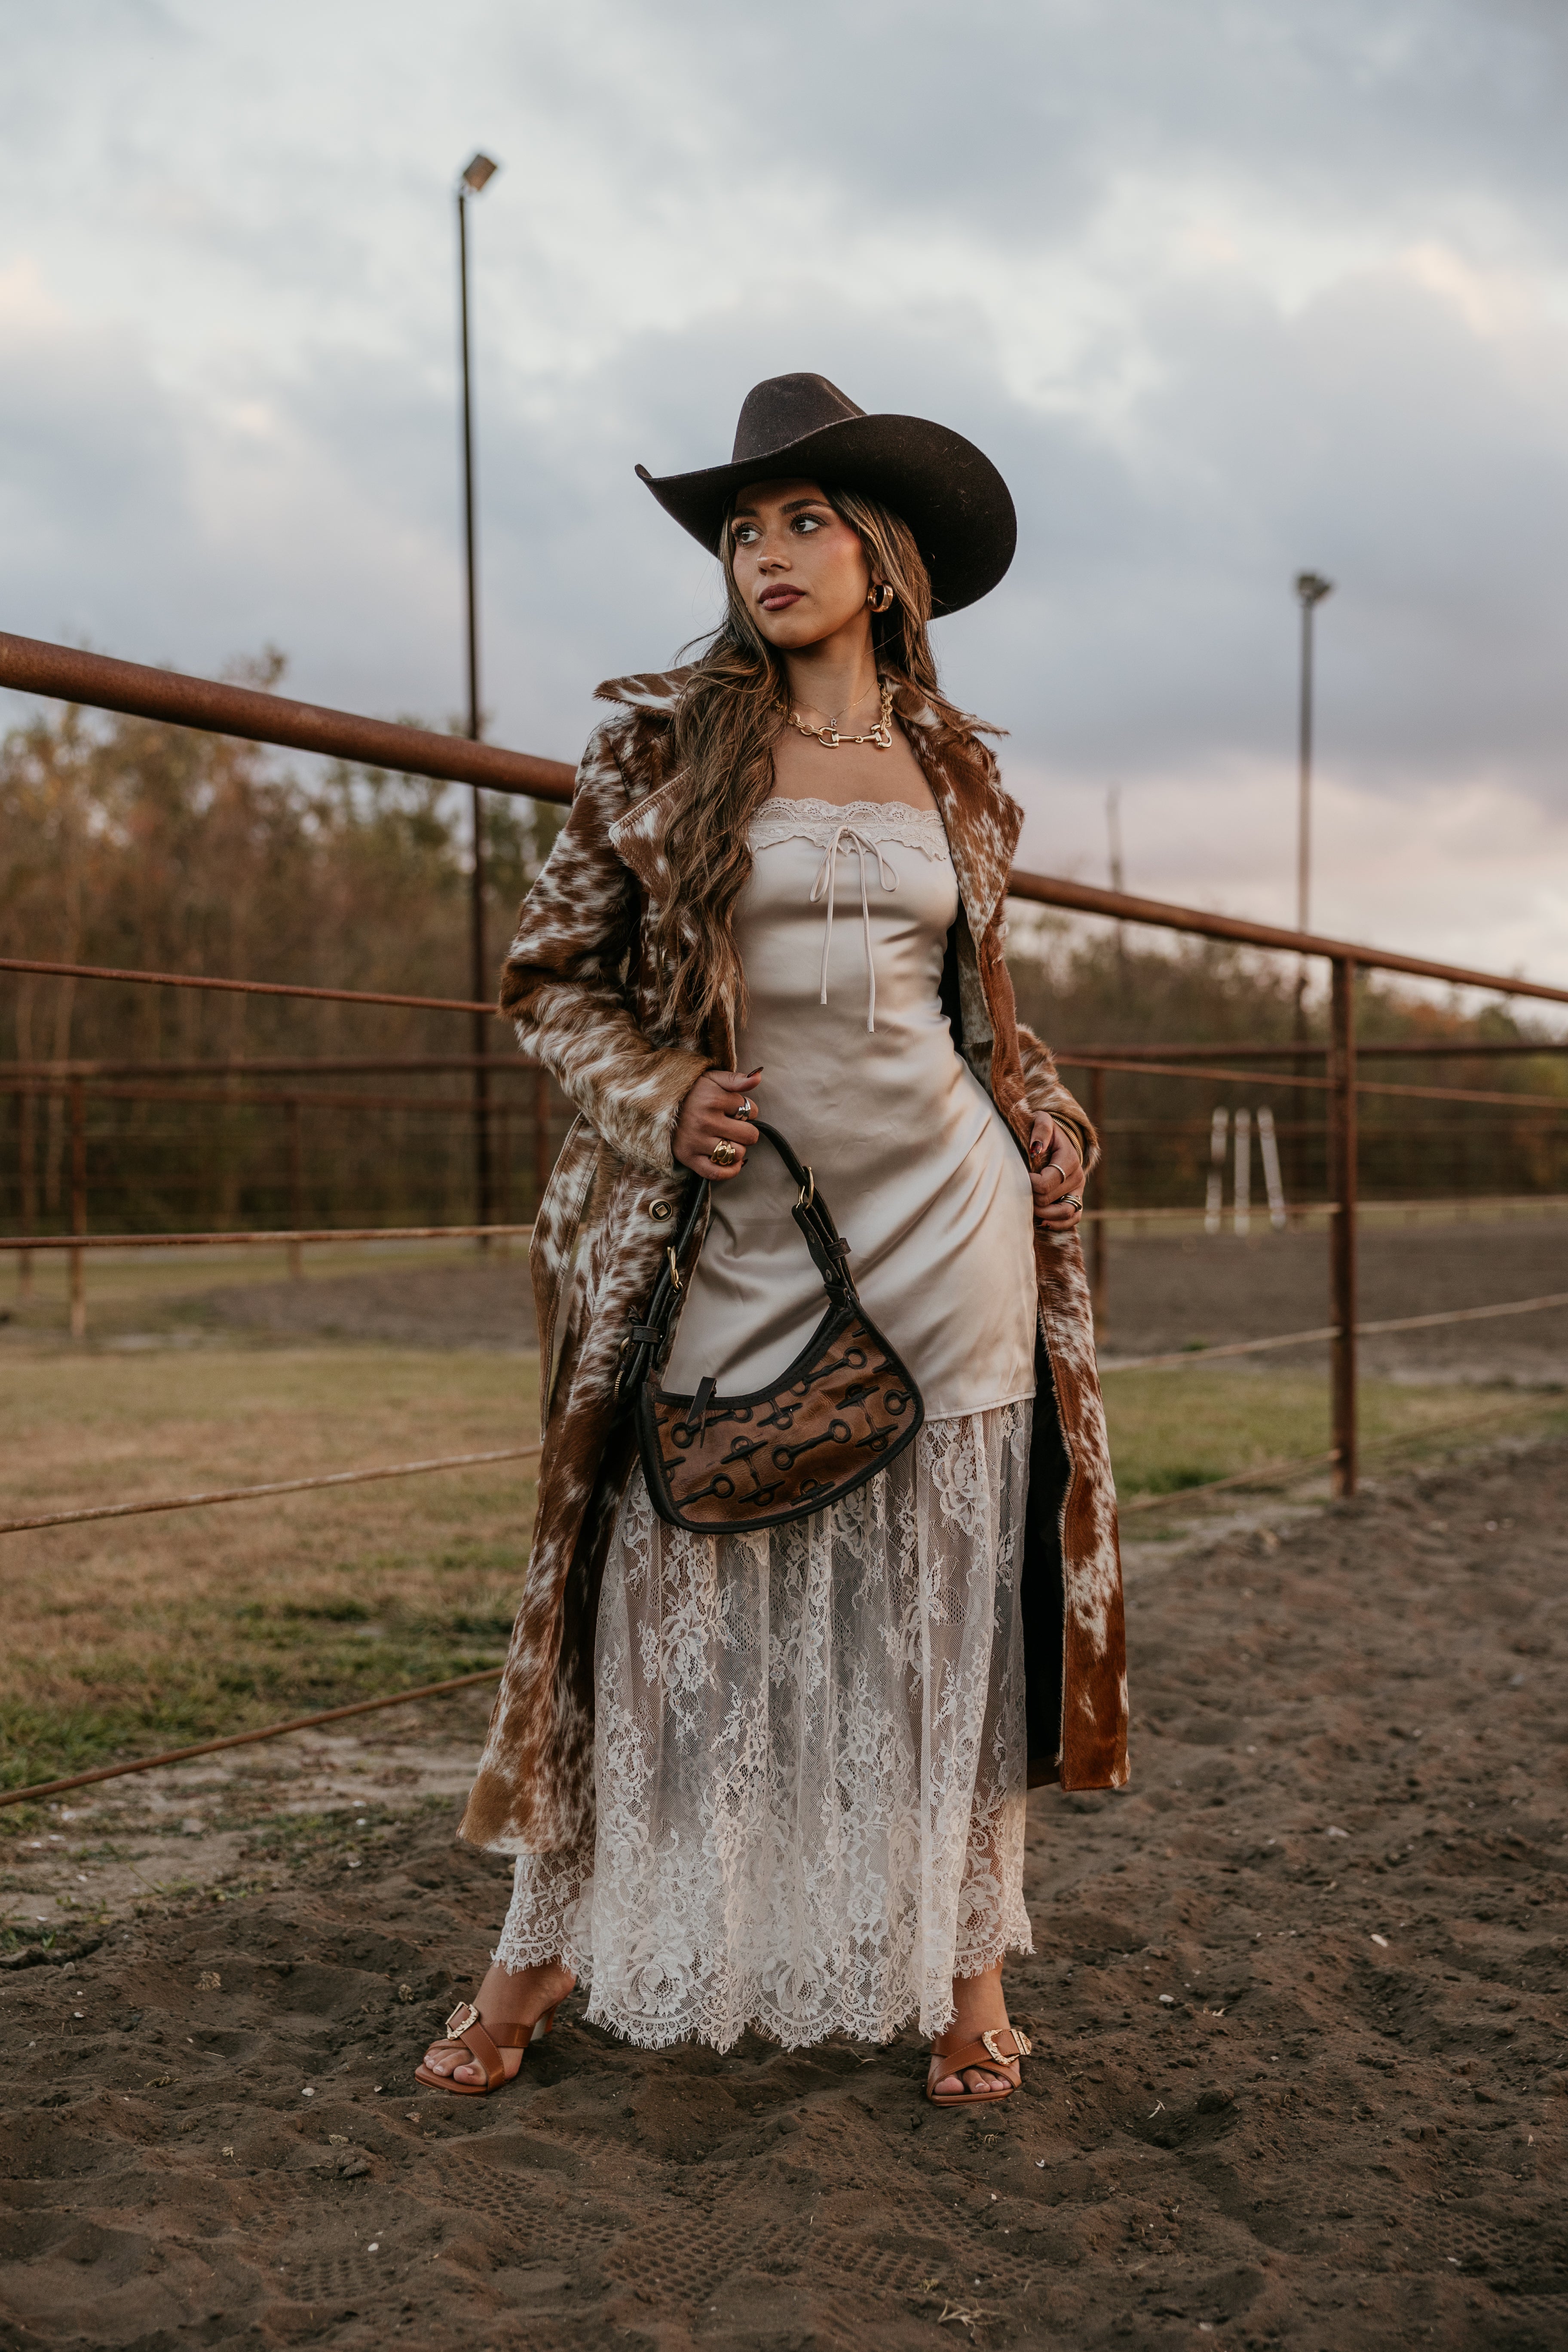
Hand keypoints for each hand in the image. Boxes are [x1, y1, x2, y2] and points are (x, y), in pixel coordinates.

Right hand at [674, 1067, 762, 1181]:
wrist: (656, 1105)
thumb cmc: (690, 1091)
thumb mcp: (712, 1078)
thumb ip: (736, 1079)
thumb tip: (758, 1077)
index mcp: (714, 1100)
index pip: (752, 1111)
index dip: (748, 1110)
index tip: (735, 1109)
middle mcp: (706, 1122)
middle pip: (750, 1136)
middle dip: (746, 1131)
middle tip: (732, 1126)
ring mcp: (697, 1142)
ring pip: (737, 1154)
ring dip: (737, 1148)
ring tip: (725, 1139)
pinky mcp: (688, 1158)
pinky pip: (718, 1173)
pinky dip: (730, 1171)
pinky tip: (731, 1162)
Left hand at [1029, 1114, 1084, 1232]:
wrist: (1059, 1139)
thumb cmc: (1045, 1131)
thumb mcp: (1043, 1121)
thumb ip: (1041, 1130)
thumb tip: (1036, 1148)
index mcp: (1069, 1159)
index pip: (1045, 1183)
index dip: (1028, 1184)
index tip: (1020, 1176)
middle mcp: (1077, 1177)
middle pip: (1048, 1199)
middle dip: (1030, 1197)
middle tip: (1019, 1189)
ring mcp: (1078, 1191)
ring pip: (1063, 1213)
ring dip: (1042, 1213)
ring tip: (1028, 1206)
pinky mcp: (1077, 1201)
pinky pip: (1073, 1219)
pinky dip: (1057, 1223)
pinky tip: (1042, 1221)